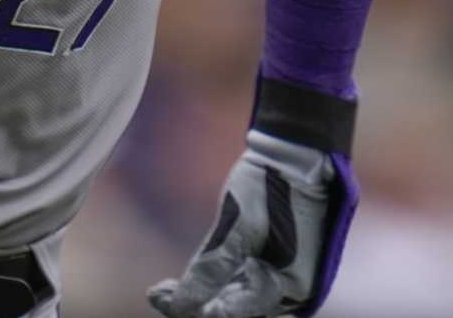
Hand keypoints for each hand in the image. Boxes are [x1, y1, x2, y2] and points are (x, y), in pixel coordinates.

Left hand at [148, 131, 354, 317]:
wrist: (294, 151)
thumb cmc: (270, 187)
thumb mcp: (236, 229)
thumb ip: (211, 270)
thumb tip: (181, 308)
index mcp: (290, 286)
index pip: (234, 312)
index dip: (195, 308)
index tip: (161, 299)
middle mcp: (291, 289)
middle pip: (235, 308)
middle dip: (196, 302)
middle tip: (158, 293)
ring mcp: (284, 274)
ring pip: (237, 296)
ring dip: (203, 293)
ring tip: (166, 288)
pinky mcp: (276, 261)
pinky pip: (244, 281)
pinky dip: (218, 281)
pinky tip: (191, 278)